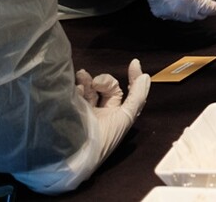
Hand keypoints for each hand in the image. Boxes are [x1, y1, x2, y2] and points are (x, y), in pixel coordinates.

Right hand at [14, 60, 150, 192]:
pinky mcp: (69, 109)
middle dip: (104, 80)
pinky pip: (74, 93)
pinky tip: (76, 90)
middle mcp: (100, 111)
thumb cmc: (105, 136)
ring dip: (87, 79)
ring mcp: (83, 110)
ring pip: (89, 87)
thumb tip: (146, 76)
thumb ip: (138, 95)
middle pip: (106, 87)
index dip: (132, 77)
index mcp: (115, 115)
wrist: (75, 152)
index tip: (134, 63)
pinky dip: (76, 87)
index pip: (123, 91)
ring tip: (82, 77)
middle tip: (95, 82)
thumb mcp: (126, 116)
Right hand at [140, 0, 215, 21]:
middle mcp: (180, 11)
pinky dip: (183, 9)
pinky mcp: (160, 12)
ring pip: (189, 16)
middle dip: (208, 4)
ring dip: (196, 7)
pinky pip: (177, 15)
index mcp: (191, 1)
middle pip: (201, 14)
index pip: (212, 9)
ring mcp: (168, 13)